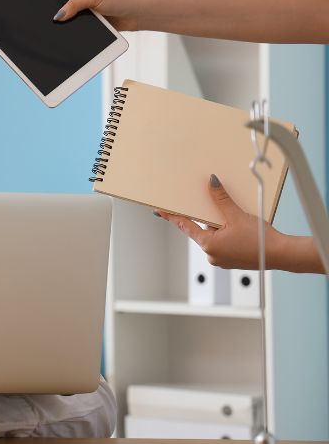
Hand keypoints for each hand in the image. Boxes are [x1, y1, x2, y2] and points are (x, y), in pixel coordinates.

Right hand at [55, 0, 144, 29]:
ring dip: (68, 21)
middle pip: (63, 2)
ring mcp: (87, 9)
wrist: (139, 14)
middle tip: (50, 16)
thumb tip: (58, 14)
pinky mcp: (91, 21)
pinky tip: (70, 32)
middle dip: (58, 9)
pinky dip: (75, 29)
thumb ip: (74, 4)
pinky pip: (78, 26)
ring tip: (60, 26)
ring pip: (70, 16)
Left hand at [156, 174, 285, 269]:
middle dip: (206, 218)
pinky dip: (227, 234)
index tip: (159, 211)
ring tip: (235, 220)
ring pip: (214, 236)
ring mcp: (221, 259)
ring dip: (219, 226)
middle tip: (212, 209)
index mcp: (208, 244)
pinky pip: (223, 243)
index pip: (184, 226)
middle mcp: (212, 254)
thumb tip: (211, 183)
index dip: (172, 216)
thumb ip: (221, 199)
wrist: (283, 255)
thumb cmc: (261, 239)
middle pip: (201, 230)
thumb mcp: (237, 215)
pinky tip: (239, 228)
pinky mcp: (232, 260)